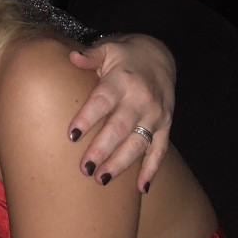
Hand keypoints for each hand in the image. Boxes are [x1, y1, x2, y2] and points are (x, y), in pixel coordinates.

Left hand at [68, 33, 174, 190]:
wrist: (159, 55)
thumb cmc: (125, 54)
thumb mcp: (107, 49)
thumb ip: (90, 56)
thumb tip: (72, 56)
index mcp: (122, 81)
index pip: (102, 102)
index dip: (87, 118)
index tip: (71, 135)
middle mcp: (141, 100)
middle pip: (120, 128)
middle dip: (103, 150)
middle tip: (85, 168)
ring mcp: (156, 115)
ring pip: (139, 143)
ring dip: (121, 164)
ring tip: (102, 179)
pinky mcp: (166, 125)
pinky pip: (160, 151)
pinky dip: (152, 170)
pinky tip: (140, 188)